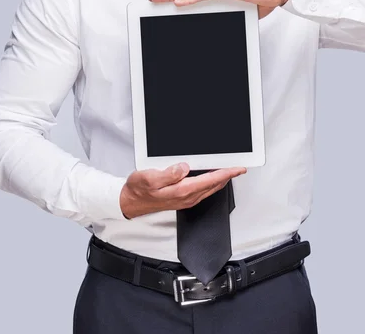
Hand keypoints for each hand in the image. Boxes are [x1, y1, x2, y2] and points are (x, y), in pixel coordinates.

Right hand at [119, 163, 246, 218]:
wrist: (131, 202)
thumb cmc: (138, 190)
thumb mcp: (149, 178)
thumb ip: (168, 174)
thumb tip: (183, 168)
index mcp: (181, 190)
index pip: (210, 180)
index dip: (226, 173)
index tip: (237, 168)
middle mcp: (186, 197)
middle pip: (214, 185)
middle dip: (228, 176)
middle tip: (239, 168)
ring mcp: (185, 199)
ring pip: (210, 189)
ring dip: (221, 180)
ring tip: (229, 171)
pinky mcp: (182, 199)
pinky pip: (203, 191)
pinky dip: (211, 183)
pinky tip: (211, 179)